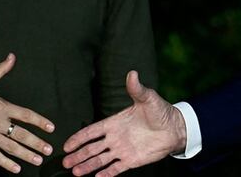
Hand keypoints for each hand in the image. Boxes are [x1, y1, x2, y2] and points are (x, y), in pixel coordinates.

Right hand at [0, 53, 55, 173]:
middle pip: (22, 135)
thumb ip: (1, 69)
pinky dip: (6, 164)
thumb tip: (12, 57)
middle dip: (37, 143)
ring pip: (11, 148)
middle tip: (49, 149)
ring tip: (38, 160)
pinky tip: (16, 168)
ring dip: (26, 155)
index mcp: (1, 106)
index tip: (50, 127)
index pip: (26, 115)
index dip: (40, 121)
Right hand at [62, 70, 185, 175]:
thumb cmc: (160, 111)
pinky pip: (116, 168)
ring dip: (88, 166)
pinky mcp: (131, 160)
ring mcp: (122, 150)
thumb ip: (136, 88)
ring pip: (100, 160)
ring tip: (75, 172)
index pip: (92, 131)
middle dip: (78, 154)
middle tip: (65, 161)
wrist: (175, 128)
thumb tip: (132, 73)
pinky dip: (106, 174)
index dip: (78, 138)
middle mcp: (115, 138)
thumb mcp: (147, 98)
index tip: (66, 144)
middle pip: (92, 148)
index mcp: (114, 123)